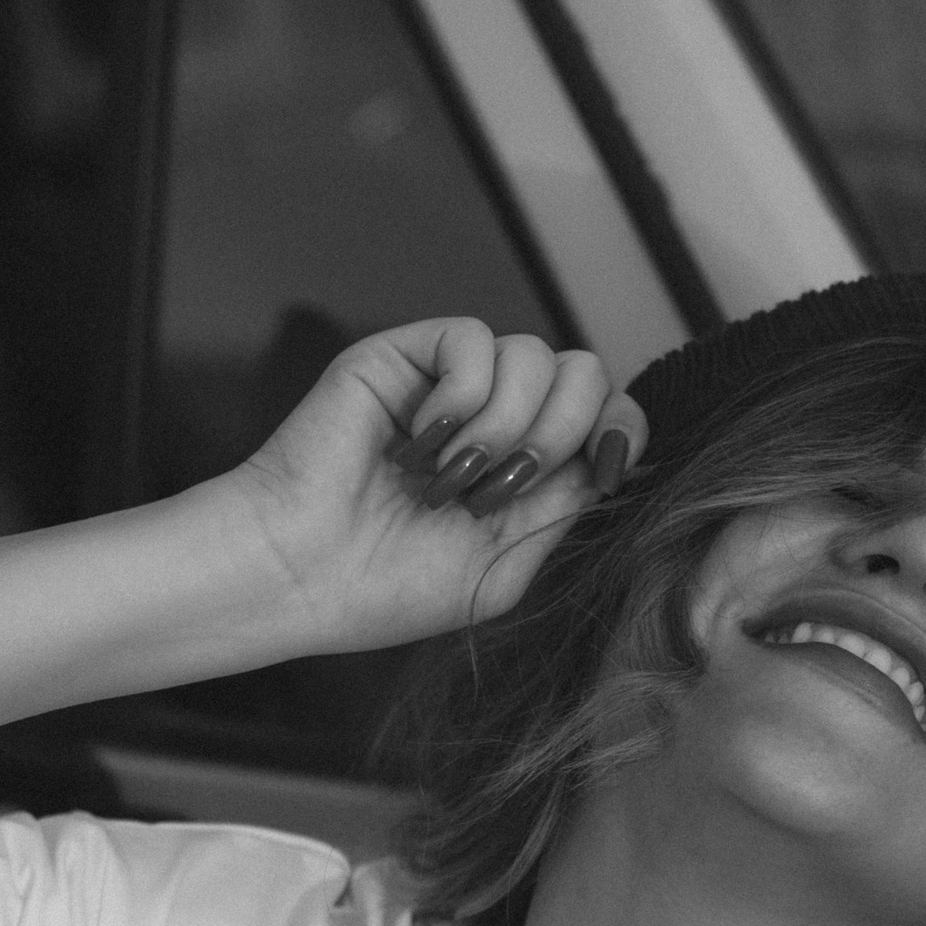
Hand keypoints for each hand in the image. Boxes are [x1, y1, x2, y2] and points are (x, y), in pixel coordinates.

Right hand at [236, 317, 647, 654]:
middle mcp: (495, 416)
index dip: (622, 429)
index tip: (602, 474)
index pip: (607, 413)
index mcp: (524, 467)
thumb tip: (612, 455)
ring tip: (447, 481)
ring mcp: (451, 384)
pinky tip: (421, 445)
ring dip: (501, 431)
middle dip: (561, 434)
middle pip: (584, 373)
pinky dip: (461, 400)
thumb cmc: (387, 585)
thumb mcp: (505, 565)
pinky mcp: (406, 354)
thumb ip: (563, 508)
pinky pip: (474, 341)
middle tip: (499, 490)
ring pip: (535, 356)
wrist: (303, 573)